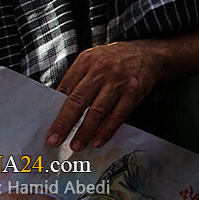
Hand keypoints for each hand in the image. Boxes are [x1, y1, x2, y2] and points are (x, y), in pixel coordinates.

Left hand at [46, 40, 162, 150]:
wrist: (148, 54)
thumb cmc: (116, 59)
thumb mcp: (93, 59)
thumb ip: (78, 78)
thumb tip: (60, 106)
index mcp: (87, 60)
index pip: (66, 88)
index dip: (56, 110)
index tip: (49, 128)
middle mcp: (102, 69)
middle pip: (79, 100)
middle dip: (65, 124)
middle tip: (55, 140)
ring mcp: (119, 81)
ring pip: (98, 111)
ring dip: (85, 132)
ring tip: (76, 145)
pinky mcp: (134, 92)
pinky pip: (118, 115)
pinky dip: (106, 131)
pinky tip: (97, 140)